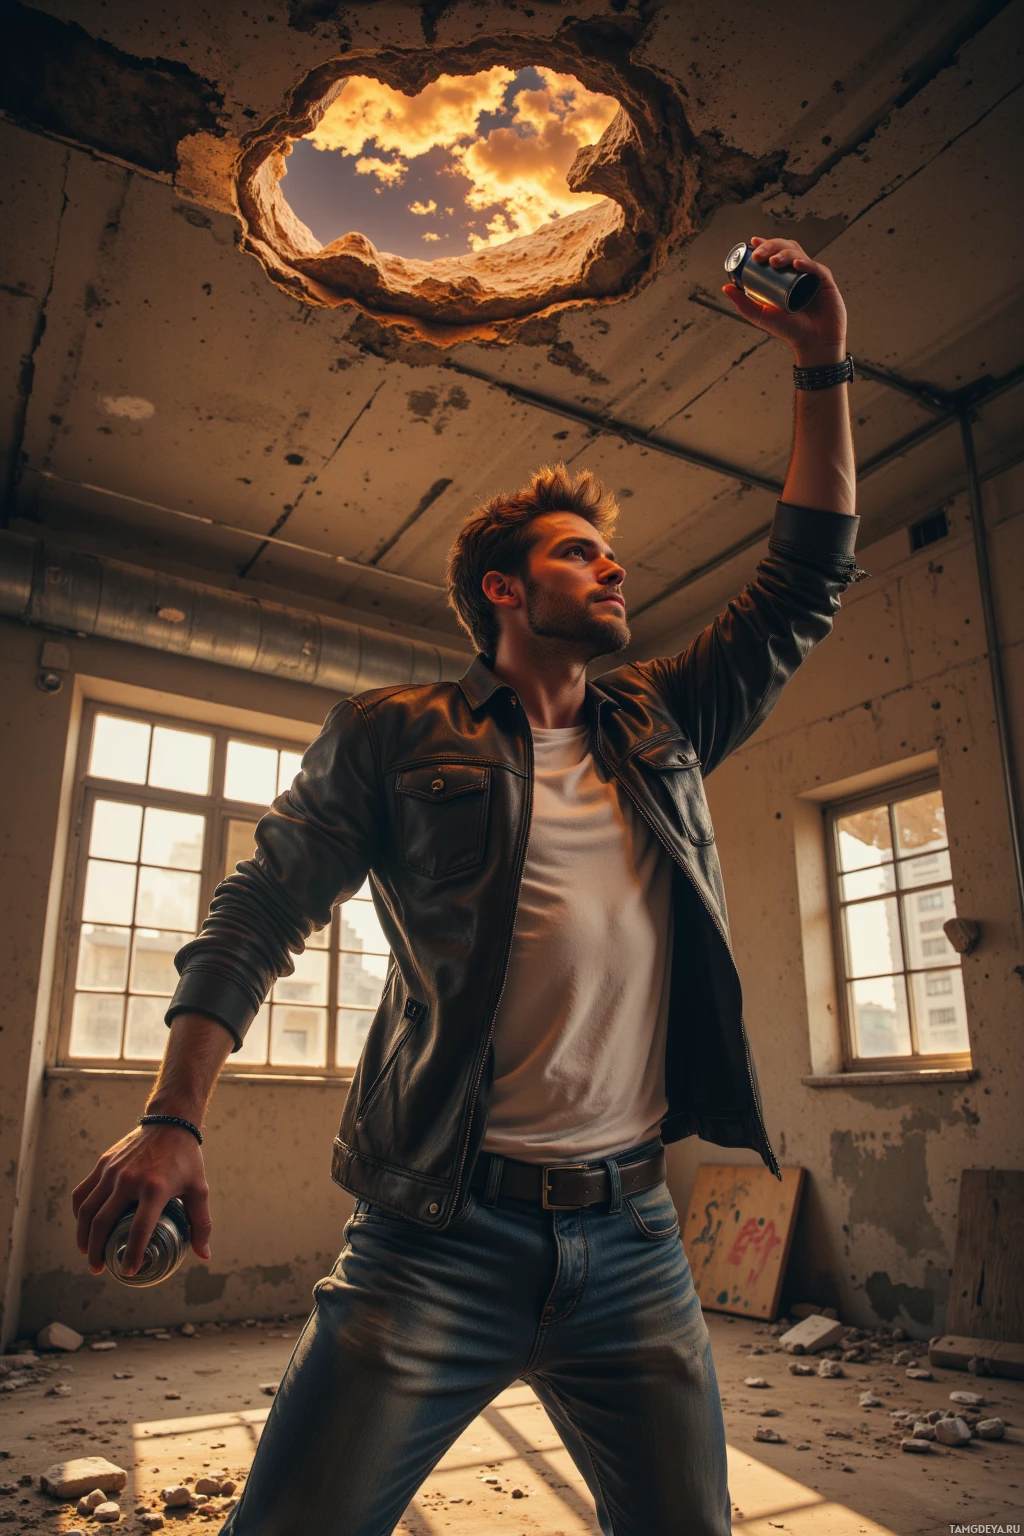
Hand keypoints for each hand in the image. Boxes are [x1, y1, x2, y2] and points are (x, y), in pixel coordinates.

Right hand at [72, 1124, 212, 1276]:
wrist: (170, 1122)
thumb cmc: (186, 1159)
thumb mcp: (198, 1189)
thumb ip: (201, 1223)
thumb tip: (204, 1255)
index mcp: (155, 1188)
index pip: (138, 1229)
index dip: (131, 1254)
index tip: (127, 1272)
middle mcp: (129, 1180)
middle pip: (103, 1223)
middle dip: (97, 1252)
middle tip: (99, 1269)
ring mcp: (113, 1171)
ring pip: (86, 1210)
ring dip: (82, 1237)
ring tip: (87, 1254)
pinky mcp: (103, 1164)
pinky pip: (82, 1193)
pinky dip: (78, 1213)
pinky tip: (83, 1226)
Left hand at [722, 236, 846, 366]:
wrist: (813, 344)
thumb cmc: (791, 331)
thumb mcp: (761, 316)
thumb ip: (743, 304)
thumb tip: (725, 287)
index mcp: (785, 276)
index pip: (775, 252)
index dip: (765, 244)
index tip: (752, 243)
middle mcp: (799, 271)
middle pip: (787, 248)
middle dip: (771, 246)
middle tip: (759, 255)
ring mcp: (812, 275)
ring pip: (799, 254)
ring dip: (785, 253)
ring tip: (773, 261)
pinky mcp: (825, 282)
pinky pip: (816, 268)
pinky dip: (807, 263)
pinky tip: (797, 264)